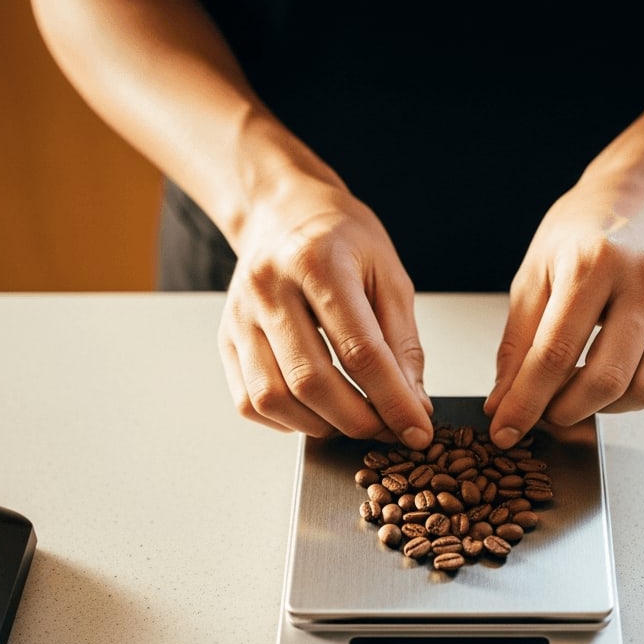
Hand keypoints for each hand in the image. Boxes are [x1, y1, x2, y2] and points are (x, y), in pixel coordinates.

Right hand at [218, 180, 433, 446]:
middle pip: (311, 380)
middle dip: (358, 420)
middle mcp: (269, 288)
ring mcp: (240, 316)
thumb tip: (413, 405)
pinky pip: (249, 401)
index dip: (393, 400)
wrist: (283, 212)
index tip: (417, 430)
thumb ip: (403, 343)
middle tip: (388, 428)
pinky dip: (287, 421)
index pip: (359, 351)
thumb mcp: (389, 275)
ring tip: (354, 419)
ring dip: (321, 426)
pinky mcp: (226, 339)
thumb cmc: (340, 239)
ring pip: (273, 398)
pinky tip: (317, 412)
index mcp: (317, 262)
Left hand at [484, 168, 643, 447]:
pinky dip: (638, 398)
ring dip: (604, 410)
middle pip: (606, 379)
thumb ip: (518, 341)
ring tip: (578, 394)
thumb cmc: (587, 229)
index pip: (555, 353)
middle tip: (543, 414)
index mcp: (594, 262)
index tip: (505, 429)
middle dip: (565, 412)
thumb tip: (503, 401)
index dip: (525, 402)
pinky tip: (615, 380)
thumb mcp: (536, 271)